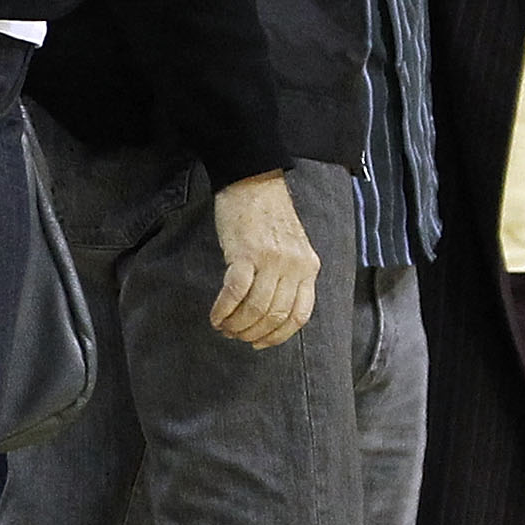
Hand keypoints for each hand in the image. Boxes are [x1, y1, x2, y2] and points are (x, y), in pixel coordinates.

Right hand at [210, 170, 319, 349]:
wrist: (254, 181)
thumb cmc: (269, 217)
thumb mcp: (293, 248)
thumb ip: (290, 277)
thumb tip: (272, 315)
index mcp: (309, 267)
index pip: (299, 315)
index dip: (278, 336)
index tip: (261, 344)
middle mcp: (295, 266)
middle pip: (274, 316)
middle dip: (252, 333)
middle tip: (235, 336)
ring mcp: (272, 260)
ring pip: (255, 309)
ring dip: (236, 325)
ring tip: (224, 327)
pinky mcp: (246, 253)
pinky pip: (235, 293)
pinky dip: (223, 310)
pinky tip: (215, 316)